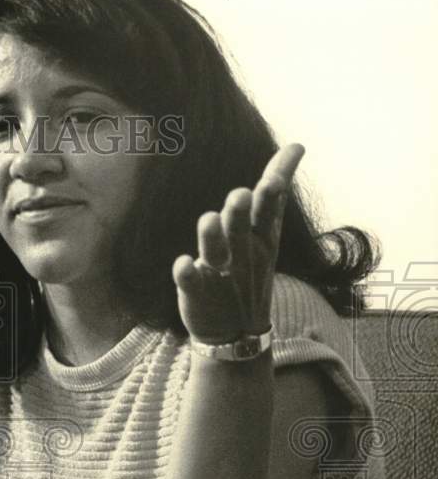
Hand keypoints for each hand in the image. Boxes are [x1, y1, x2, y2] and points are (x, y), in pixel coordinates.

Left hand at [172, 144, 304, 343]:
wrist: (236, 333)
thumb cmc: (250, 268)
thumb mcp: (269, 233)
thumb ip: (276, 191)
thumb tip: (297, 145)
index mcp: (262, 239)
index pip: (269, 213)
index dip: (271, 197)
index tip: (273, 179)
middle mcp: (242, 255)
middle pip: (241, 231)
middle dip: (240, 214)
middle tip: (240, 195)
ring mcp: (219, 274)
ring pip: (215, 253)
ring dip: (211, 237)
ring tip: (208, 219)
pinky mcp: (196, 292)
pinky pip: (190, 282)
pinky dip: (186, 273)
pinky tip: (182, 264)